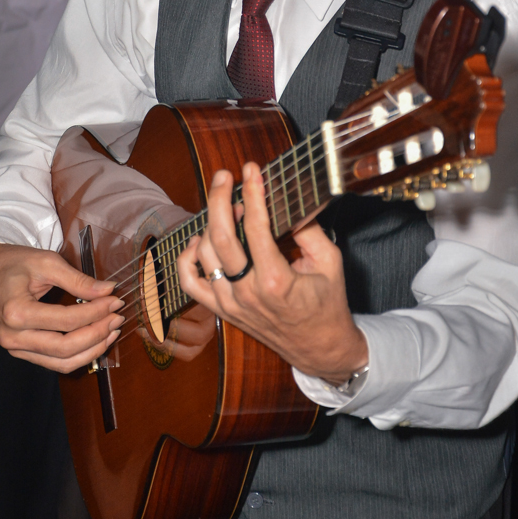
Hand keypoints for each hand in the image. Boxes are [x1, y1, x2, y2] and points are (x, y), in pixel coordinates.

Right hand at [0, 243, 125, 371]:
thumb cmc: (14, 263)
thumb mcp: (46, 262)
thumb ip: (78, 280)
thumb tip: (108, 291)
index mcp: (16, 312)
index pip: (66, 320)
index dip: (96, 313)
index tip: (115, 301)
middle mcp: (12, 337)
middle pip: (65, 348)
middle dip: (97, 334)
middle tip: (117, 318)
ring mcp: (15, 348)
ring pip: (61, 362)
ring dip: (92, 350)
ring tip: (111, 331)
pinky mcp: (21, 351)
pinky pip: (54, 362)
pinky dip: (78, 355)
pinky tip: (95, 340)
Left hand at [177, 163, 368, 383]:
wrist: (319, 349)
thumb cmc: (327, 304)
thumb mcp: (329, 263)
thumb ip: (308, 230)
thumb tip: (289, 199)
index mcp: (276, 280)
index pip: (255, 226)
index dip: (251, 192)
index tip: (251, 169)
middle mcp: (247, 293)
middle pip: (221, 236)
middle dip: (219, 198)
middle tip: (225, 176)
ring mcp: (230, 303)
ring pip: (204, 253)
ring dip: (210, 222)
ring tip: (225, 207)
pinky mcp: (221, 311)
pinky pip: (190, 282)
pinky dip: (188, 257)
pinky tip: (199, 239)